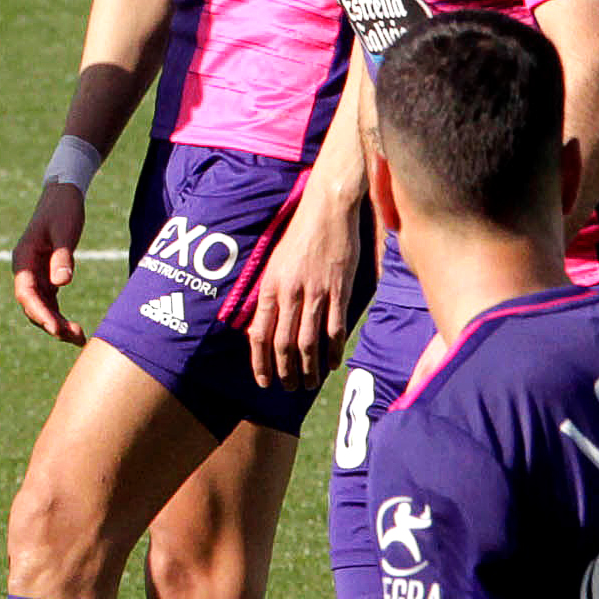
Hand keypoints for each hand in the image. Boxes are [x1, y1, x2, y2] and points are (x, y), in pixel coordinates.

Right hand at [9, 182, 90, 344]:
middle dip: (51, 324)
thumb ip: (62, 256)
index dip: (40, 313)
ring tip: (79, 338)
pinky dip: (60, 317)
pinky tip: (75, 330)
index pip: (26, 293)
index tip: (55, 328)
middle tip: (74, 337)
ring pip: (41, 308)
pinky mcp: (47, 277)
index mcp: (23, 259)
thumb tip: (61, 284)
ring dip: (57, 325)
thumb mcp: (64, 230)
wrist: (63, 195)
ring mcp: (35, 275)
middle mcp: (25, 270)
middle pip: (33, 306)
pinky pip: (50, 303)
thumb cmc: (63, 209)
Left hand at [244, 181, 362, 387]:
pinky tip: (331, 364)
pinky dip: (332, 350)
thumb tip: (264, 324)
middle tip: (288, 388)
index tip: (263, 381)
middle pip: (283, 344)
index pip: (259, 334)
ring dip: (308, 368)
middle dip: (285, 372)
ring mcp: (316, 293)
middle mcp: (290, 293)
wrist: (326, 209)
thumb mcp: (275, 263)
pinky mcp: (339, 290)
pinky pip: (334, 328)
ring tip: (308, 384)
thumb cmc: (300, 235)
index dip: (260, 362)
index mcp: (270, 286)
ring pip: (308, 342)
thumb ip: (271, 294)